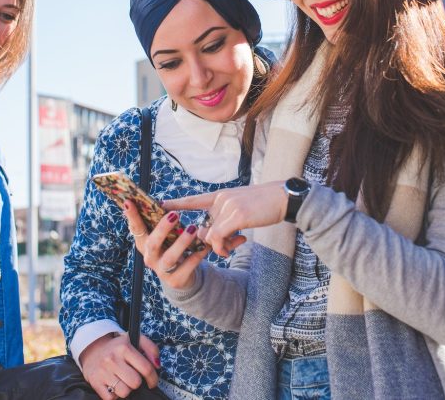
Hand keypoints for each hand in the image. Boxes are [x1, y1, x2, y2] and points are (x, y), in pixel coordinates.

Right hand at [79, 331, 159, 398]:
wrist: (92, 348)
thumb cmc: (117, 346)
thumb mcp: (135, 339)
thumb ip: (150, 348)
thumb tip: (157, 365)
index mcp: (124, 348)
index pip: (146, 368)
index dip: (153, 378)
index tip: (152, 382)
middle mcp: (112, 359)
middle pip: (135, 383)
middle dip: (137, 383)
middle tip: (133, 378)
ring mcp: (103, 372)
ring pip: (124, 392)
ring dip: (126, 389)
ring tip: (123, 381)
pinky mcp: (95, 382)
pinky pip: (111, 398)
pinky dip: (115, 395)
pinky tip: (114, 386)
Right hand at [124, 203, 210, 289]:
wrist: (182, 277)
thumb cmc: (171, 249)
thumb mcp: (164, 237)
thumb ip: (159, 224)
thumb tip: (159, 202)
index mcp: (144, 244)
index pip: (136, 228)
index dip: (132, 216)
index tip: (129, 201)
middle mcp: (150, 257)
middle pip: (153, 243)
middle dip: (163, 228)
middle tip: (175, 214)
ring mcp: (162, 271)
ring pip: (170, 257)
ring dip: (182, 242)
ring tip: (193, 228)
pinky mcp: (176, 280)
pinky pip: (188, 266)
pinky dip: (198, 254)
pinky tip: (206, 244)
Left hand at [162, 182, 287, 256]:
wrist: (284, 198)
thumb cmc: (265, 206)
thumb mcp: (241, 211)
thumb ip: (226, 221)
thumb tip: (213, 238)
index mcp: (221, 196)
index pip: (193, 200)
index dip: (176, 203)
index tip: (159, 205)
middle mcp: (221, 199)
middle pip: (203, 227)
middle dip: (209, 242)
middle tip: (225, 248)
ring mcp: (228, 206)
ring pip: (210, 234)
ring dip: (217, 248)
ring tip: (230, 248)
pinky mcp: (237, 215)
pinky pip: (218, 237)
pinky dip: (220, 248)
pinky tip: (228, 250)